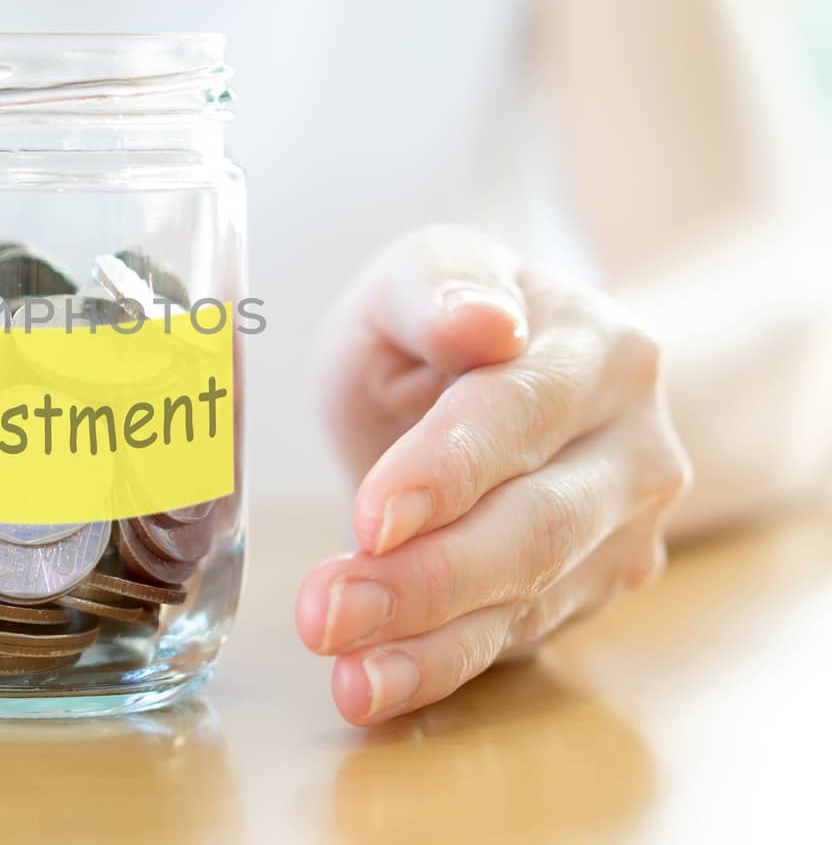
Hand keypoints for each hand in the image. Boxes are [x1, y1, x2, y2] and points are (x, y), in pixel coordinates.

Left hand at [300, 226, 689, 723]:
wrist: (508, 370)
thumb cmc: (445, 321)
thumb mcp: (421, 274)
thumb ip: (439, 288)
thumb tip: (485, 323)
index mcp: (598, 348)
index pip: (519, 414)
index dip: (446, 470)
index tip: (373, 516)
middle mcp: (634, 446)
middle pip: (534, 527)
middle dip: (425, 578)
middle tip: (326, 611)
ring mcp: (624, 529)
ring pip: (527, 599)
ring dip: (425, 642)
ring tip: (342, 667)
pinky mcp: (591, 591)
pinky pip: (512, 640)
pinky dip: (436, 669)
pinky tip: (369, 685)